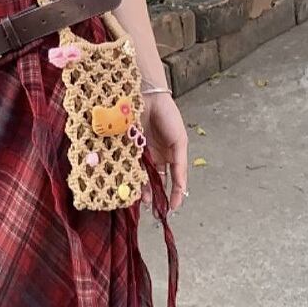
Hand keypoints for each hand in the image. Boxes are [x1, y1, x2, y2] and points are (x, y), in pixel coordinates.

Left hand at [140, 92, 187, 214]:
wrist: (148, 97)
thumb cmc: (168, 117)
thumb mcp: (179, 142)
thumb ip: (179, 165)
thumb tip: (181, 187)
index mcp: (169, 155)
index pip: (172, 179)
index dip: (173, 194)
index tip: (172, 208)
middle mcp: (154, 156)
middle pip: (155, 180)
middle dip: (155, 194)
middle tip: (153, 208)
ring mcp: (140, 152)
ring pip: (141, 175)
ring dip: (143, 189)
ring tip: (143, 201)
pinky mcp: (126, 148)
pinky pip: (129, 165)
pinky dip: (131, 176)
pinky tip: (132, 186)